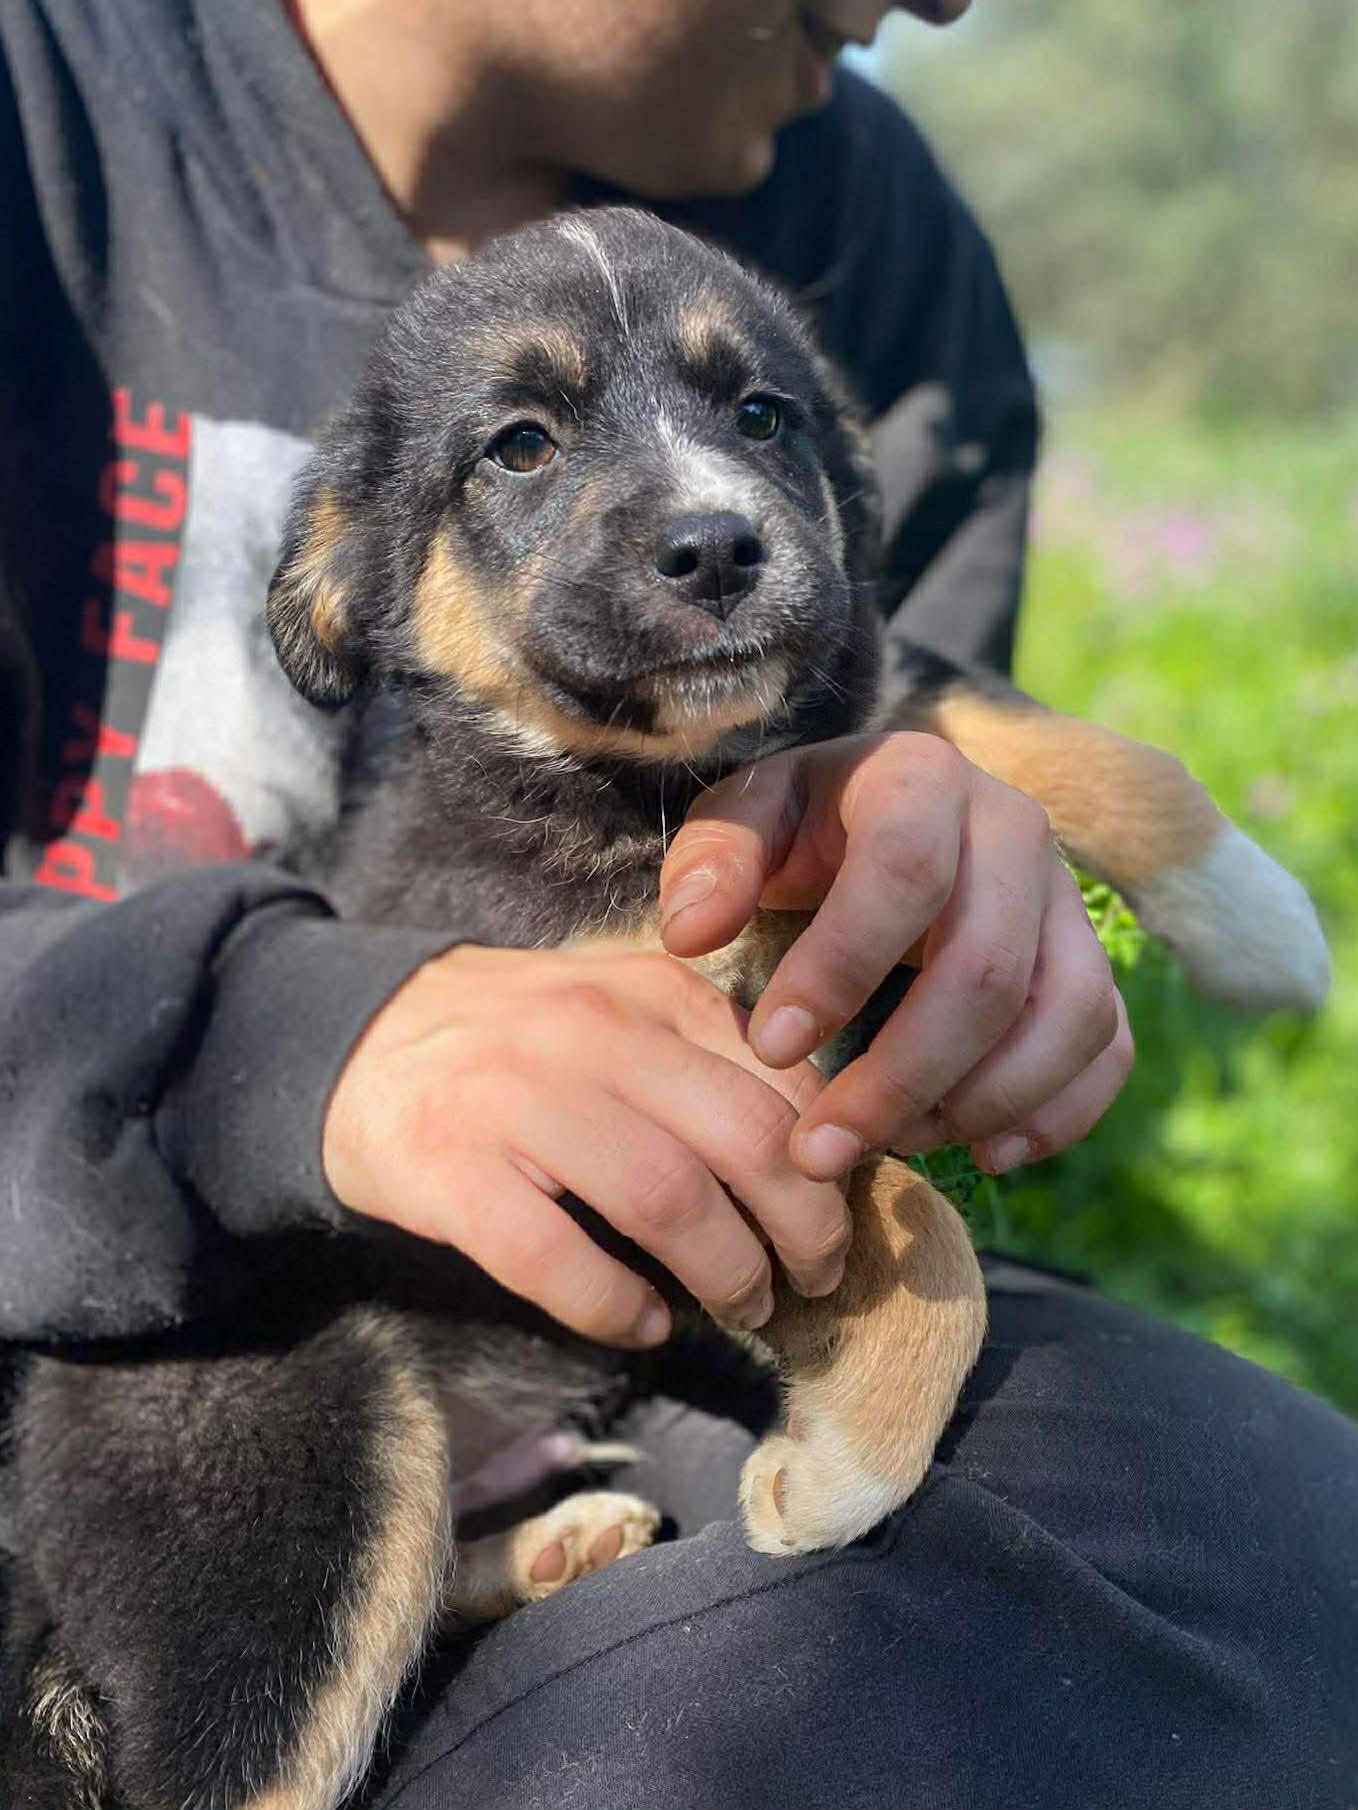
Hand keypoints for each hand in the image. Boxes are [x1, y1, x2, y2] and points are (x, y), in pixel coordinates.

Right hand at [322, 944, 850, 1347]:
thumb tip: (819, 1143)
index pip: (781, 1077)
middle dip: (805, 1226)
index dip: (830, 1160)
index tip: (839, 1211)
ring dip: (727, 1272)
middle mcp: (589, 1031)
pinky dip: (613, 1306)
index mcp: (648, 990)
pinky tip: (642, 1324)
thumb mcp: (620, 1009)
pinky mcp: (449, 1170)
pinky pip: (553, 1257)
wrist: (356, 1040)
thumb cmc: (518, 1040)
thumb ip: (709, 1052)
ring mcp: (515, 1099)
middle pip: (744, 1138)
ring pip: (665, 1197)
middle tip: (815, 1277)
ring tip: (745, 1307)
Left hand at [659, 732, 1132, 1179]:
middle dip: (901, 1074)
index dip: (839, 968)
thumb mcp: (742, 821)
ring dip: (980, 1103)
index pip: (905, 872)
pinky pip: (1107, 1046)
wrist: (883, 820)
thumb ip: (711, 862)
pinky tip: (981, 1152)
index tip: (770, 1048)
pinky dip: (1058, 1113)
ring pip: (1066, 1015)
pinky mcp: (1093, 963)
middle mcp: (1016, 829)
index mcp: (922, 778)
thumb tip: (693, 934)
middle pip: (988, 967)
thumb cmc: (800, 832)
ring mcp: (1066, 901)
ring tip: (892, 1144)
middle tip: (819, 1147)